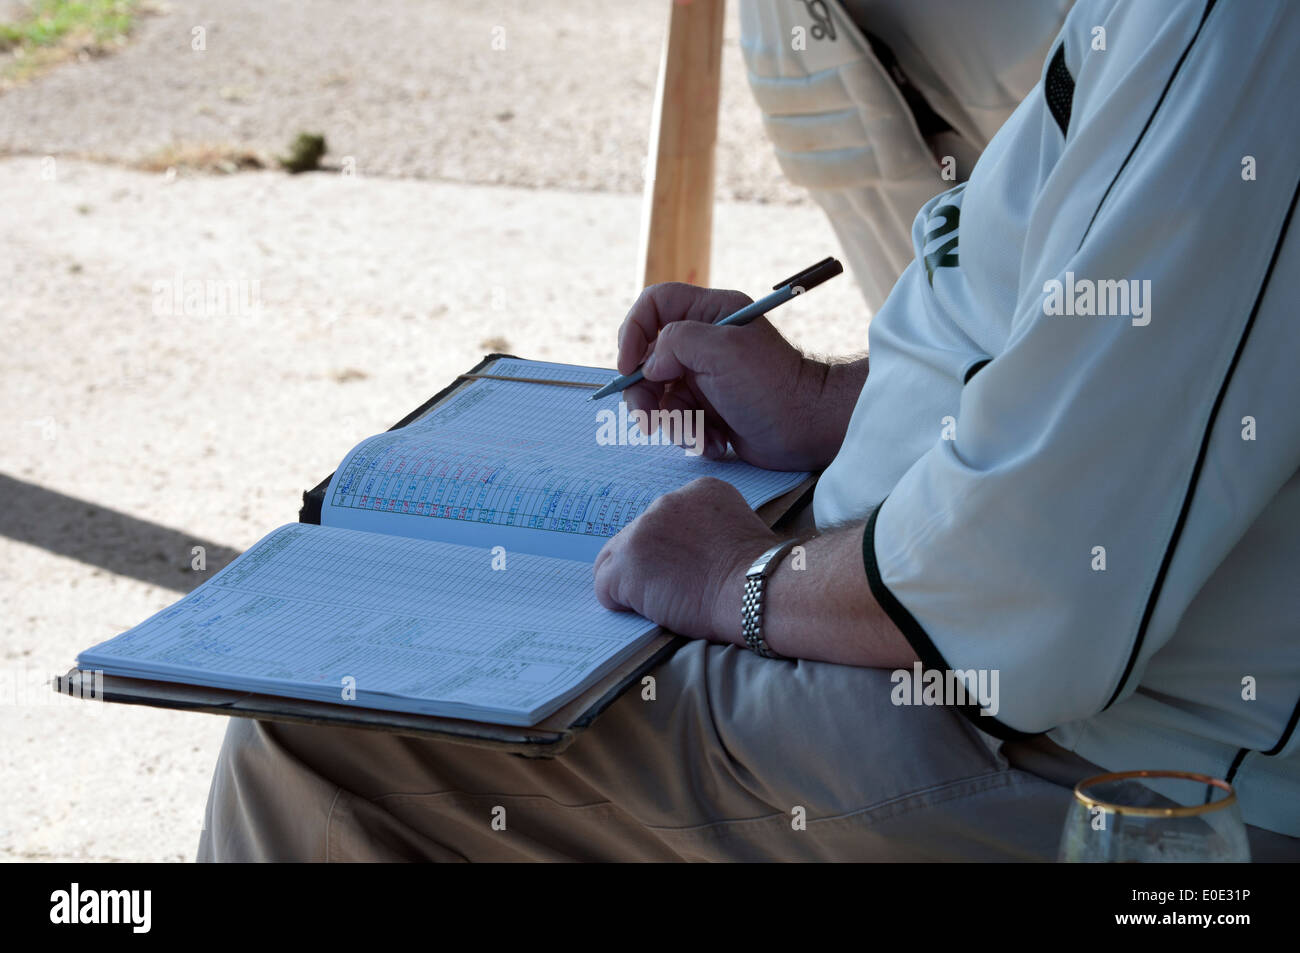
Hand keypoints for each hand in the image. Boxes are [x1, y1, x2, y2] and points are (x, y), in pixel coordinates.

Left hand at [593, 477, 777, 641]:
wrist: (755, 589)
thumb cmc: (758, 573)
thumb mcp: (739, 526)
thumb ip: (707, 528)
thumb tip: (687, 550)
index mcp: (696, 491)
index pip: (664, 518)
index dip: (670, 548)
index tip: (686, 566)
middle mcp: (664, 502)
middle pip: (636, 535)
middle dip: (648, 563)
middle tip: (673, 588)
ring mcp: (641, 531)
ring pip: (615, 559)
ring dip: (632, 581)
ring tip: (660, 600)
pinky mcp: (626, 564)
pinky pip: (604, 586)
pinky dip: (620, 602)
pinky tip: (648, 610)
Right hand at [617, 283, 838, 470]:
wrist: (808, 429)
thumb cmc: (771, 385)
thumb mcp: (721, 350)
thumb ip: (675, 342)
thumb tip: (650, 365)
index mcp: (710, 314)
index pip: (654, 305)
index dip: (634, 332)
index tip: (630, 367)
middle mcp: (704, 342)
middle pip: (647, 358)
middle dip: (644, 393)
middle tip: (647, 420)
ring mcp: (705, 377)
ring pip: (660, 396)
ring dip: (672, 422)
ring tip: (696, 435)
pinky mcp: (710, 409)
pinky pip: (680, 420)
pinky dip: (691, 435)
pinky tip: (715, 441)